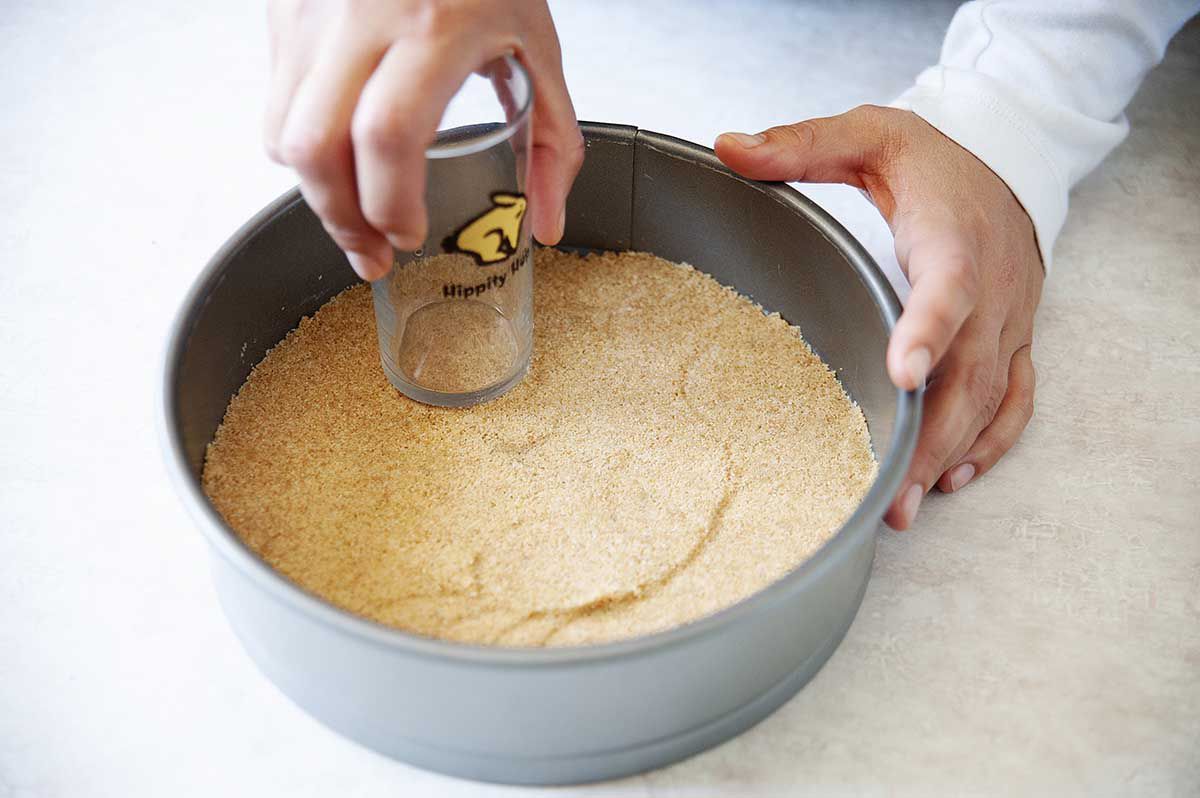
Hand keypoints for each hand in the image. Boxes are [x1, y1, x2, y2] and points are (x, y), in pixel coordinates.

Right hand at [264, 0, 583, 279]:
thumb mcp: (537, 47)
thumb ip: (554, 141)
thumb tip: (547, 225)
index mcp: (432, 25)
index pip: (387, 135)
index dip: (388, 203)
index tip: (409, 236)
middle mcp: (358, 15)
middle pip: (315, 145)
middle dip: (339, 218)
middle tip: (371, 253)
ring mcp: (311, 11)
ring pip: (283, 131)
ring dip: (316, 190)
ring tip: (355, 216)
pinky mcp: (284, 11)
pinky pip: (278, 102)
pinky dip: (303, 147)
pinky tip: (341, 157)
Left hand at [716, 106, 1043, 529]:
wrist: (1012, 157)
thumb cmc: (931, 158)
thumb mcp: (866, 135)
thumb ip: (799, 145)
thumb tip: (727, 146)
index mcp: (950, 237)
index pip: (946, 289)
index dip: (927, 331)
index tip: (902, 375)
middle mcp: (989, 288)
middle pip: (969, 372)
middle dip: (929, 436)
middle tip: (889, 495)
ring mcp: (1008, 319)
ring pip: (990, 398)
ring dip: (950, 454)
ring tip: (906, 508)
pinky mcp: (1016, 338)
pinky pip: (1016, 400)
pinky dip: (991, 442)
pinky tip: (951, 477)